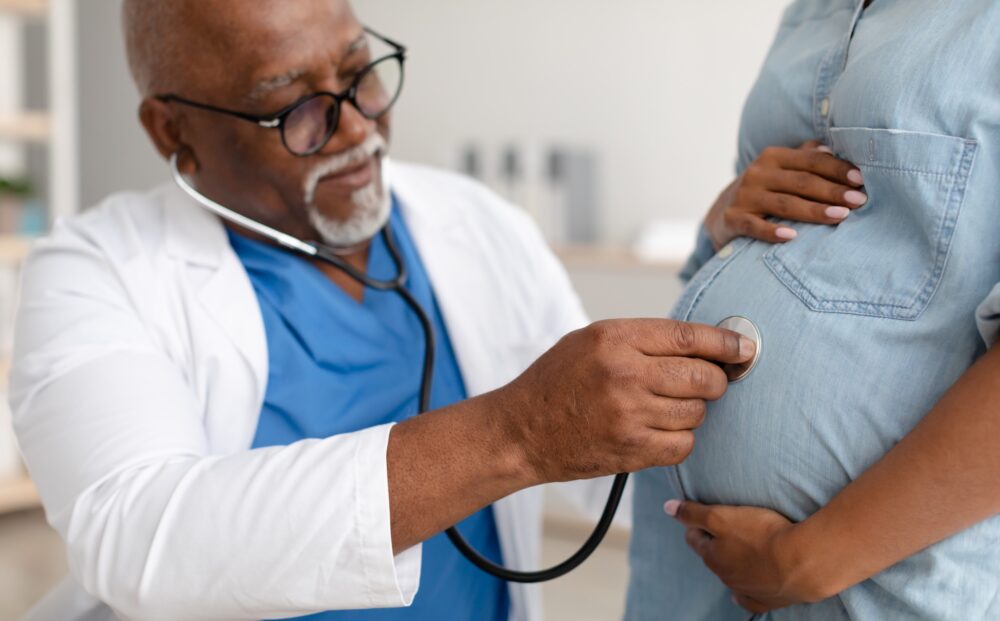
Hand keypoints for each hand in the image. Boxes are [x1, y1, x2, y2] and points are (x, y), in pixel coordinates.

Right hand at [501, 319, 754, 482]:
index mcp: (614, 338)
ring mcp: (629, 415)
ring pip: (696, 412)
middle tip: (708, 382)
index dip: (726, 343)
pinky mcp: (631, 450)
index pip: (689, 337)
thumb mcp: (590, 341)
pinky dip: (680, 439)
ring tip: (667, 407)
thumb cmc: (556, 381)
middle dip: (716, 381)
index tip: (744, 348)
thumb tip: (703, 344)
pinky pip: (683, 445)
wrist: (521, 431)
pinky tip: (660, 430)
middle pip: (703, 376)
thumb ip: (642, 339)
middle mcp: (624, 373)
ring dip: (692, 410)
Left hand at [666, 499, 826, 613]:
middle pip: (712, 557)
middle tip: (723, 530)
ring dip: (731, 564)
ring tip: (738, 552)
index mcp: (712, 556)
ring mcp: (746, 590)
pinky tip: (740, 595)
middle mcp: (725, 576)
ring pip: (730, 576)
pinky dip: (743, 595)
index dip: (696, 525)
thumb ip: (693, 513)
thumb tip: (667, 508)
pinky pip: (749, 600)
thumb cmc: (761, 535)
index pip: (695, 539)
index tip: (701, 516)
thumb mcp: (721, 517)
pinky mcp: (768, 600)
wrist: (802, 562)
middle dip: (714, 544)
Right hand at [704, 141, 866, 248]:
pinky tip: (792, 237)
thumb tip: (832, 149)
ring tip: (841, 217)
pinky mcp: (733, 218)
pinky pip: (755, 226)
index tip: (861, 180)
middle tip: (858, 201)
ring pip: (784, 203)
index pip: (811, 161)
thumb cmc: (763, 191)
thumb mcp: (780, 170)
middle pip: (801, 182)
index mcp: (773, 157)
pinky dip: (772, 231)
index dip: (837, 169)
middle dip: (832, 191)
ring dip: (814, 210)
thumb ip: (804, 158)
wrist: (721, 213)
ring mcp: (744, 196)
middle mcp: (758, 173)